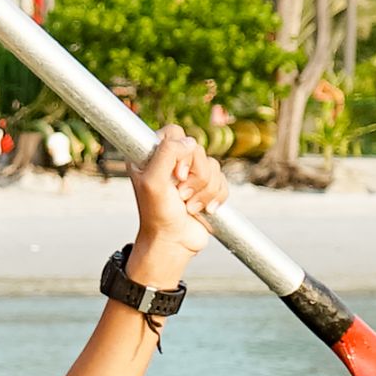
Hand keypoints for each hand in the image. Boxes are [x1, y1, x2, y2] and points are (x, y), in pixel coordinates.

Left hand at [126, 129, 219, 287]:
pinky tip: (204, 210)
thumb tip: (190, 142)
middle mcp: (171, 162)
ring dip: (204, 191)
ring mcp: (190, 174)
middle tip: (181, 195)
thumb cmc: (157, 214)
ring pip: (213, 166)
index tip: (176, 174)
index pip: (175, 133)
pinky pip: (222, 180)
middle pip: (198, 150)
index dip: (181, 151)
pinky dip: (215, 197)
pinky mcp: (206, 187)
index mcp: (152, 155)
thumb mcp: (153, 181)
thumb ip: (167, 153)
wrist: (173, 242)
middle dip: (195, 177)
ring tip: (189, 206)